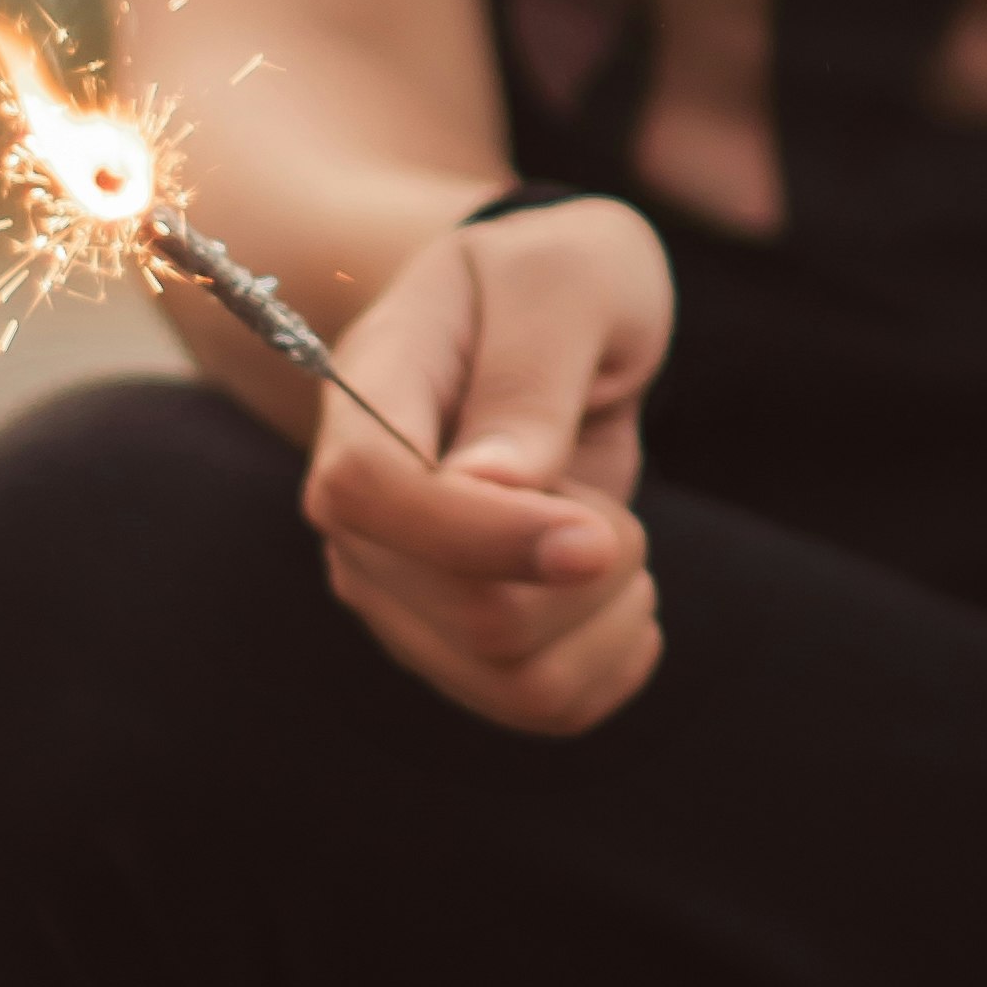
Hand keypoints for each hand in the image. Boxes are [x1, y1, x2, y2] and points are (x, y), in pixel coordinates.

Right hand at [299, 194, 675, 734]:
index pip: (371, 496)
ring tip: (616, 535)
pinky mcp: (453, 642)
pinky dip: (613, 661)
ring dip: (609, 616)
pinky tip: (623, 596)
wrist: (546, 320)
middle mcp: (362, 516)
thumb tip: (492, 486)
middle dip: (590, 569)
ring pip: (512, 677)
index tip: (598, 531)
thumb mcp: (565, 280)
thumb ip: (530, 375)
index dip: (485, 535)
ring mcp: (400, 590)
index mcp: (367, 400)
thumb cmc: (553, 280)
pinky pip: (542, 705)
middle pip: (465, 612)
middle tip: (610, 501)